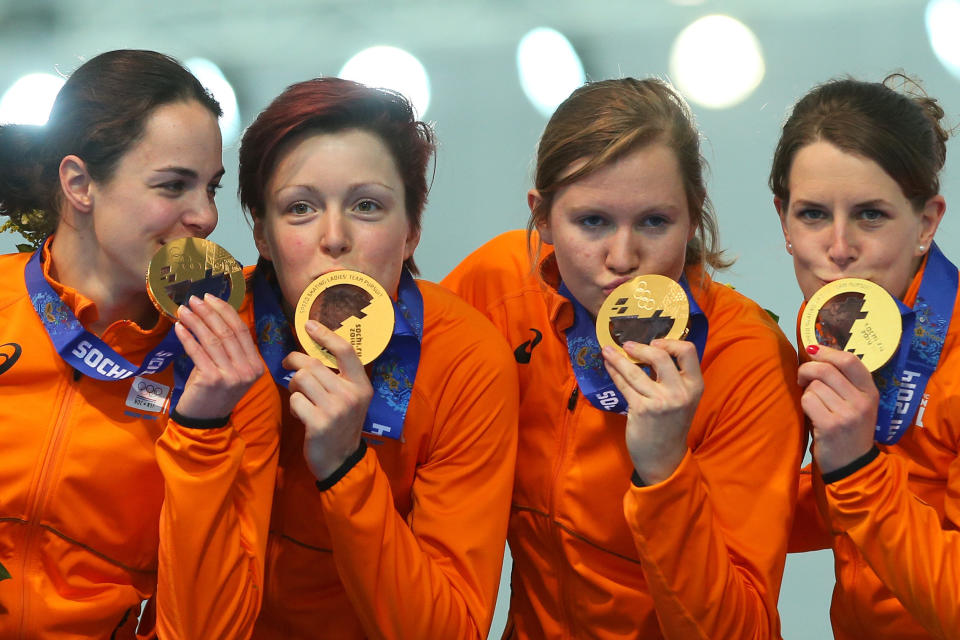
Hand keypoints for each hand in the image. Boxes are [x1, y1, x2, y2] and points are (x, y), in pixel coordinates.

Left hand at [173, 294, 264, 419]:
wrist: (205, 421)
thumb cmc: (215, 392)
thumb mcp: (231, 370)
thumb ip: (230, 349)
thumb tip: (215, 315)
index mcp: (256, 365)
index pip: (242, 330)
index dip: (225, 311)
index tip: (210, 298)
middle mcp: (248, 369)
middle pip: (227, 332)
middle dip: (209, 312)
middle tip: (194, 299)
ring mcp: (231, 375)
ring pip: (213, 339)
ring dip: (196, 321)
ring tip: (183, 310)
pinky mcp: (212, 379)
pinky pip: (198, 351)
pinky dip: (187, 337)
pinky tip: (179, 327)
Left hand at [282, 320, 372, 480]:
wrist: (341, 460)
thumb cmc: (341, 424)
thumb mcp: (350, 398)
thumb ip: (339, 376)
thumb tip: (313, 348)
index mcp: (362, 385)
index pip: (345, 351)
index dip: (326, 335)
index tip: (309, 324)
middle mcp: (351, 395)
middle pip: (314, 364)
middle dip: (296, 364)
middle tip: (288, 367)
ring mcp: (336, 410)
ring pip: (302, 379)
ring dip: (294, 387)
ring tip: (300, 398)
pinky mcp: (319, 423)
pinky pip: (295, 400)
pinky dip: (294, 405)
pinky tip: (301, 415)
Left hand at [602, 339, 702, 484]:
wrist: (664, 457)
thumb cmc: (671, 424)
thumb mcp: (683, 398)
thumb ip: (673, 376)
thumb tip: (651, 349)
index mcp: (695, 385)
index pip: (688, 351)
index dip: (670, 342)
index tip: (655, 342)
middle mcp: (680, 392)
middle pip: (660, 356)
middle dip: (640, 347)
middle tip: (627, 345)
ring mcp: (660, 401)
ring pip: (635, 370)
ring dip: (617, 358)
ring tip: (607, 350)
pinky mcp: (641, 410)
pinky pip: (624, 385)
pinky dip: (614, 373)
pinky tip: (608, 366)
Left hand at [798, 345, 877, 474]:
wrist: (852, 465)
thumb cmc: (848, 430)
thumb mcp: (857, 404)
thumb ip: (844, 382)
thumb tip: (815, 353)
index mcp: (871, 392)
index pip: (850, 360)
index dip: (827, 351)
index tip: (812, 350)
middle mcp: (862, 401)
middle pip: (826, 369)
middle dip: (807, 369)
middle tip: (802, 378)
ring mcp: (848, 413)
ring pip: (814, 385)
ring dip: (807, 392)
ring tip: (814, 404)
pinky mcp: (831, 425)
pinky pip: (808, 400)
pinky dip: (804, 404)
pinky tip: (811, 415)